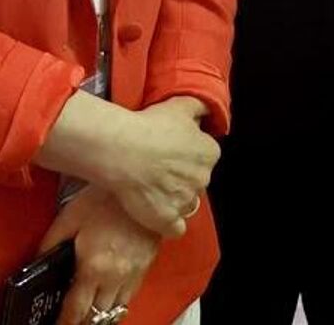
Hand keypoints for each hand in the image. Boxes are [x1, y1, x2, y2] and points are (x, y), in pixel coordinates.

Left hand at [39, 188, 160, 324]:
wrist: (145, 185)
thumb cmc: (105, 198)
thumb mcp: (70, 217)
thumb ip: (50, 243)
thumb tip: (38, 261)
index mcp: (93, 268)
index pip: (76, 310)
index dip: (65, 323)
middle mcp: (115, 277)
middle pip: (97, 316)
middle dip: (82, 321)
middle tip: (71, 319)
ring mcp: (133, 274)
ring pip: (115, 309)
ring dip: (100, 314)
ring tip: (88, 312)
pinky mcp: (146, 267)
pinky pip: (130, 296)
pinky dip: (117, 301)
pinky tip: (108, 296)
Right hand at [101, 99, 216, 238]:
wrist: (124, 150)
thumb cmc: (151, 125)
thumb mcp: (181, 105)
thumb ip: (200, 108)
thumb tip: (207, 112)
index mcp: (209, 153)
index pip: (205, 158)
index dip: (187, 156)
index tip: (171, 153)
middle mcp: (203, 178)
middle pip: (196, 181)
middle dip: (182, 177)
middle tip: (158, 170)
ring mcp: (186, 201)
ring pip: (185, 204)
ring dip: (173, 200)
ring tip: (151, 189)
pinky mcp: (169, 220)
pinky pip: (175, 228)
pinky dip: (167, 223)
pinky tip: (155, 212)